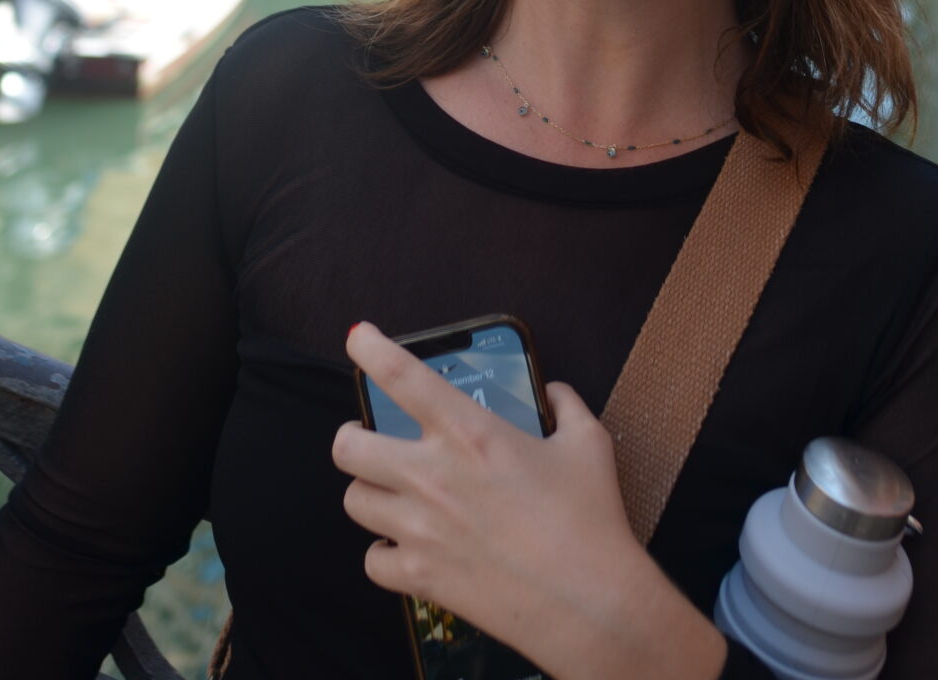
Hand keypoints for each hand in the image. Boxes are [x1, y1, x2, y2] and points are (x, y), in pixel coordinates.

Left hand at [334, 322, 725, 679]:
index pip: (401, 376)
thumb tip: (554, 392)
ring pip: (353, 501)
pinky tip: (401, 545)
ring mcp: (420, 529)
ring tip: (387, 491)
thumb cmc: (589, 519)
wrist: (588, 601)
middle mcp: (433, 475)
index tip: (357, 336)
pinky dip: (382, 552)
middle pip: (349, 447)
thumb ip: (565, 405)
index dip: (371, 348)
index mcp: (470, 432)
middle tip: (365, 437)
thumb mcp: (587, 443)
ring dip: (368, 491)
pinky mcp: (421, 577)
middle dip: (350, 437)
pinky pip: (372, 561)